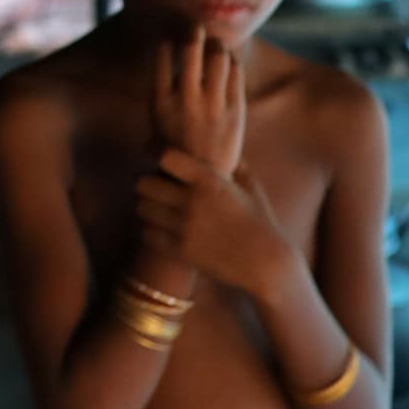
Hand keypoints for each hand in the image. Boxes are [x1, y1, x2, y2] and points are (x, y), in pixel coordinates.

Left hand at [136, 146, 296, 301]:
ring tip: (157, 208)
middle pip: (144, 184)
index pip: (166, 157)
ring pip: (142, 209)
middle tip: (155, 187)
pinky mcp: (181, 251)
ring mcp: (185, 228)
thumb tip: (219, 145)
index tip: (156, 155)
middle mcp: (193, 202)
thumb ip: (232, 163)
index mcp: (210, 181)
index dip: (158, 154)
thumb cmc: (261, 221)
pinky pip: (148, 234)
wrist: (266, 263)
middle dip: (148, 183)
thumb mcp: (250, 186)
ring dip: (148, 206)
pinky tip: (163, 230)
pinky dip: (152, 230)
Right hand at [150, 29, 248, 177]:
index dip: (167, 40)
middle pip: (190, 50)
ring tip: (215, 44)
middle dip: (193, 32)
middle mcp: (186, 100)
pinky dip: (231, 62)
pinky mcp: (236, 110)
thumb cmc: (178, 148)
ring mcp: (213, 105)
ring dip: (216, 45)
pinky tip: (228, 62)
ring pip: (217, 57)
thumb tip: (168, 58)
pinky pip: (235, 73)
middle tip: (196, 27)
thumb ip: (163, 93)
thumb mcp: (157, 123)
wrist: (205, 177)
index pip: (163, 57)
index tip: (171, 35)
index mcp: (161, 102)